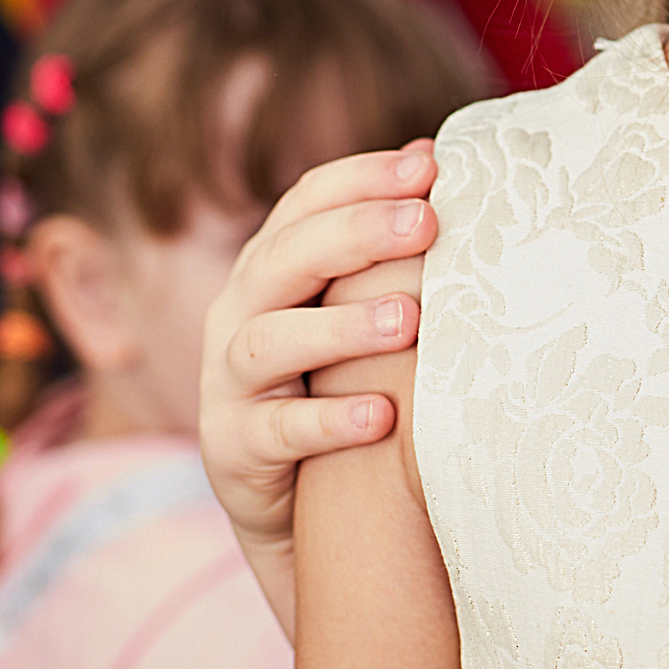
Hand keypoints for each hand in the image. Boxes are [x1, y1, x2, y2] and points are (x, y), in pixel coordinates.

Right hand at [200, 140, 440, 640]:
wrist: (300, 505)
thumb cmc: (345, 380)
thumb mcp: (361, 311)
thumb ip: (390, 248)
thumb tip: (440, 163)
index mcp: (272, 267)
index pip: (305, 204)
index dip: (361, 179)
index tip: (427, 166)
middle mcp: (239, 315)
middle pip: (283, 259)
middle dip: (355, 235)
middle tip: (425, 225)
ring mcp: (227, 385)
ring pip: (268, 342)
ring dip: (339, 327)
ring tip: (408, 321)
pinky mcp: (232, 451)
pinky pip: (276, 432)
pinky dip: (328, 420)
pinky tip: (382, 415)